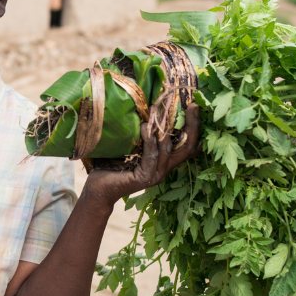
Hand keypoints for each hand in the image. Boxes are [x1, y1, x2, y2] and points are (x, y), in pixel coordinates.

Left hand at [85, 103, 200, 208]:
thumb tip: (148, 107)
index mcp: (165, 161)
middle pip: (187, 147)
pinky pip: (151, 157)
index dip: (195, 127)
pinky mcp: (145, 178)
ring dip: (163, 128)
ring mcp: (156, 175)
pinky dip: (150, 142)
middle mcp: (164, 168)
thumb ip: (144, 135)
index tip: (196, 106)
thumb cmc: (114, 164)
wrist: (99, 189)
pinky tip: (146, 128)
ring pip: (167, 150)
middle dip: (192, 125)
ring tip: (156, 108)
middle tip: (192, 106)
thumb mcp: (133, 147)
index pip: (188, 145)